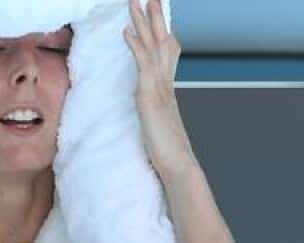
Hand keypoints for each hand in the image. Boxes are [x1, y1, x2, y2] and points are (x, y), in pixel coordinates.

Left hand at [123, 0, 197, 183]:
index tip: (158, 14)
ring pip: (152, 46)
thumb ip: (156, 110)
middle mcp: (165, 82)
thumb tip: (152, 107)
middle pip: (162, 41)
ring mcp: (158, 87)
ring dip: (143, 22)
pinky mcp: (149, 96)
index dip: (163, 31)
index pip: (167, 52)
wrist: (178, 164)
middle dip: (155, 17)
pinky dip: (134, 45)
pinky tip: (126, 31)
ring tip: (135, 2)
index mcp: (167, 88)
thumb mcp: (159, 124)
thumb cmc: (168, 150)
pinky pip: (141, 64)